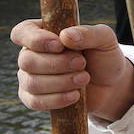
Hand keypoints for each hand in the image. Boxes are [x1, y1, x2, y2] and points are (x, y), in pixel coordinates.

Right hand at [11, 20, 133, 121]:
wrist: (111, 84)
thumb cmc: (103, 56)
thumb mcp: (104, 39)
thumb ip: (88, 33)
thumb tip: (66, 35)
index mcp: (43, 33)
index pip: (22, 32)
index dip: (35, 39)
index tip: (59, 45)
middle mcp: (31, 54)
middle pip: (27, 60)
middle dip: (57, 64)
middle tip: (82, 63)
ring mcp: (29, 77)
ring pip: (32, 82)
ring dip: (61, 82)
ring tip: (84, 78)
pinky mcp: (34, 98)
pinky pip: (35, 102)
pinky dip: (57, 99)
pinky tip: (75, 95)